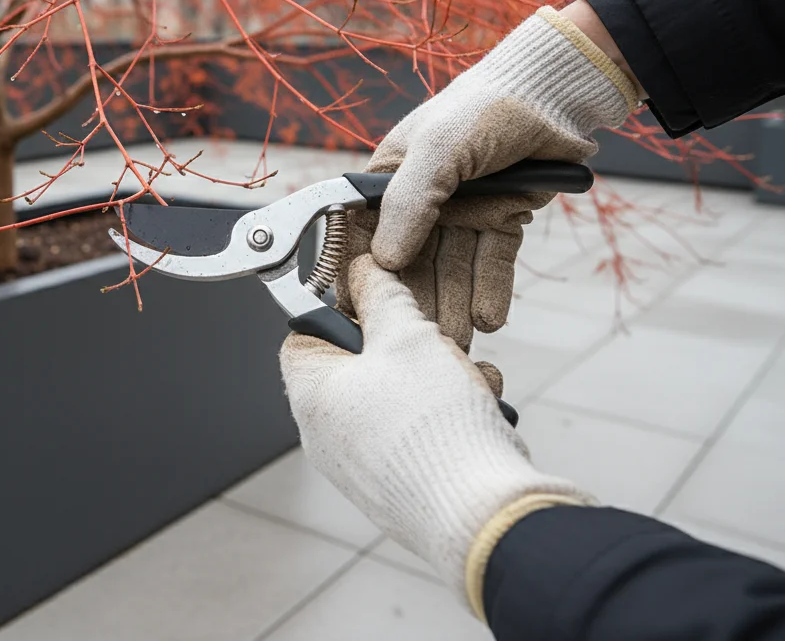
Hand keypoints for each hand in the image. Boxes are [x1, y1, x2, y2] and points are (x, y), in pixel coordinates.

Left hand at [281, 255, 593, 605]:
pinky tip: (480, 413)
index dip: (342, 308)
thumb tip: (364, 271)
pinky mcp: (399, 487)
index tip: (380, 300)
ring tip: (467, 382)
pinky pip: (420, 434)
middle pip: (360, 364)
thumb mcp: (407, 335)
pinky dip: (450, 415)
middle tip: (437, 344)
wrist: (480, 514)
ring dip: (440, 377)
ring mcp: (362, 466)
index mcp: (311, 395)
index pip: (304, 333)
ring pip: (398, 397)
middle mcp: (326, 435)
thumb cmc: (433, 426)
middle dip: (408, 345)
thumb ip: (383, 296)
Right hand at [349, 7, 638, 350]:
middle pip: (412, 264)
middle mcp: (421, 202)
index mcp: (389, 180)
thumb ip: (407, 203)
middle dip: (418, 304)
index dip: (363, 278)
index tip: (366, 315)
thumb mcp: (437, 148)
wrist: (555, 95)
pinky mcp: (500, 220)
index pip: (365, 238)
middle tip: (424, 343)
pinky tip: (491, 319)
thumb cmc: (485, 105)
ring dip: (456, 305)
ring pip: (453, 270)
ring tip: (461, 342)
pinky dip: (490, 290)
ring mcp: (461, 214)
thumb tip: (382, 259)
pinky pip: (491, 263)